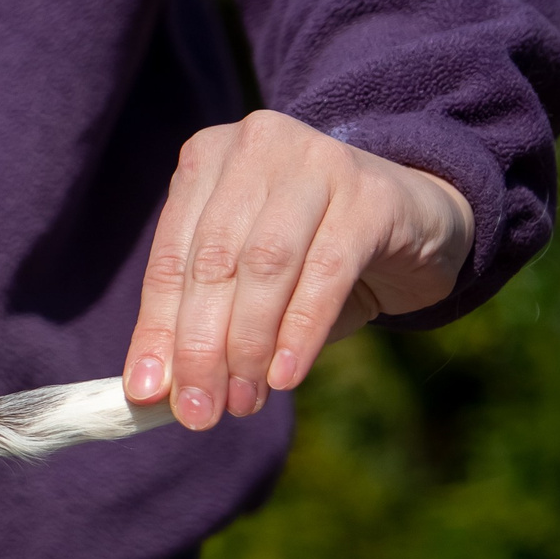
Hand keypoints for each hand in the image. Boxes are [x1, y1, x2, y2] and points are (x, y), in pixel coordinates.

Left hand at [123, 110, 473, 429]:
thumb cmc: (310, 253)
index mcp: (206, 159)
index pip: (169, 260)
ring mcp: (317, 161)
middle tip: (197, 412)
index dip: (156, 332)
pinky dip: (300, 331)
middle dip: (200, 348)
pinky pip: (326, 273)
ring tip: (240, 401)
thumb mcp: (244, 281)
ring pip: (265, 267)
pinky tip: (285, 376)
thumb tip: (152, 391)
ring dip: (247, 345)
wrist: (415, 219)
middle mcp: (256, 147)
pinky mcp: (372, 194)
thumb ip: (197, 322)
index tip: (144, 394)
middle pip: (213, 263)